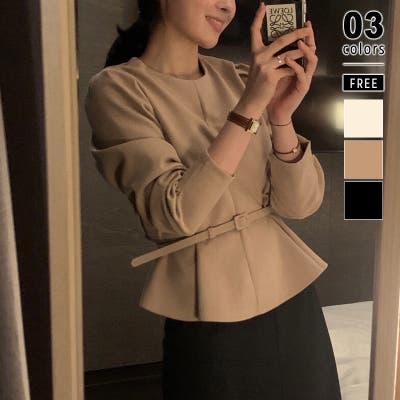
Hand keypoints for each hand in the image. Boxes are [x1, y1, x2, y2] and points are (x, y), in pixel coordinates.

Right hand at [239, 3, 312, 117]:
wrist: (251, 102)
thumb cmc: (256, 85)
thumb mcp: (258, 67)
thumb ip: (267, 56)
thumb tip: (283, 47)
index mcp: (255, 52)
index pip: (254, 31)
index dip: (258, 18)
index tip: (263, 6)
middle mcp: (259, 56)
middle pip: (281, 40)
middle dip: (297, 33)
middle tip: (308, 28)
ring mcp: (265, 66)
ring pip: (288, 54)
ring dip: (301, 52)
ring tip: (310, 48)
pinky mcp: (271, 76)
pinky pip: (289, 69)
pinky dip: (295, 69)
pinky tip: (299, 70)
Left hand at [266, 20, 317, 123]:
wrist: (275, 111)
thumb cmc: (275, 92)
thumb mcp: (275, 72)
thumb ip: (277, 60)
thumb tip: (271, 44)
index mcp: (298, 65)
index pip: (304, 47)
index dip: (305, 35)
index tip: (304, 22)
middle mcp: (304, 70)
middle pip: (312, 50)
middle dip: (310, 38)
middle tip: (306, 28)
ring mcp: (304, 79)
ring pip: (312, 61)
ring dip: (305, 51)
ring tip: (299, 43)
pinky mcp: (302, 88)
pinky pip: (302, 75)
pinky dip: (296, 66)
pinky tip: (289, 60)